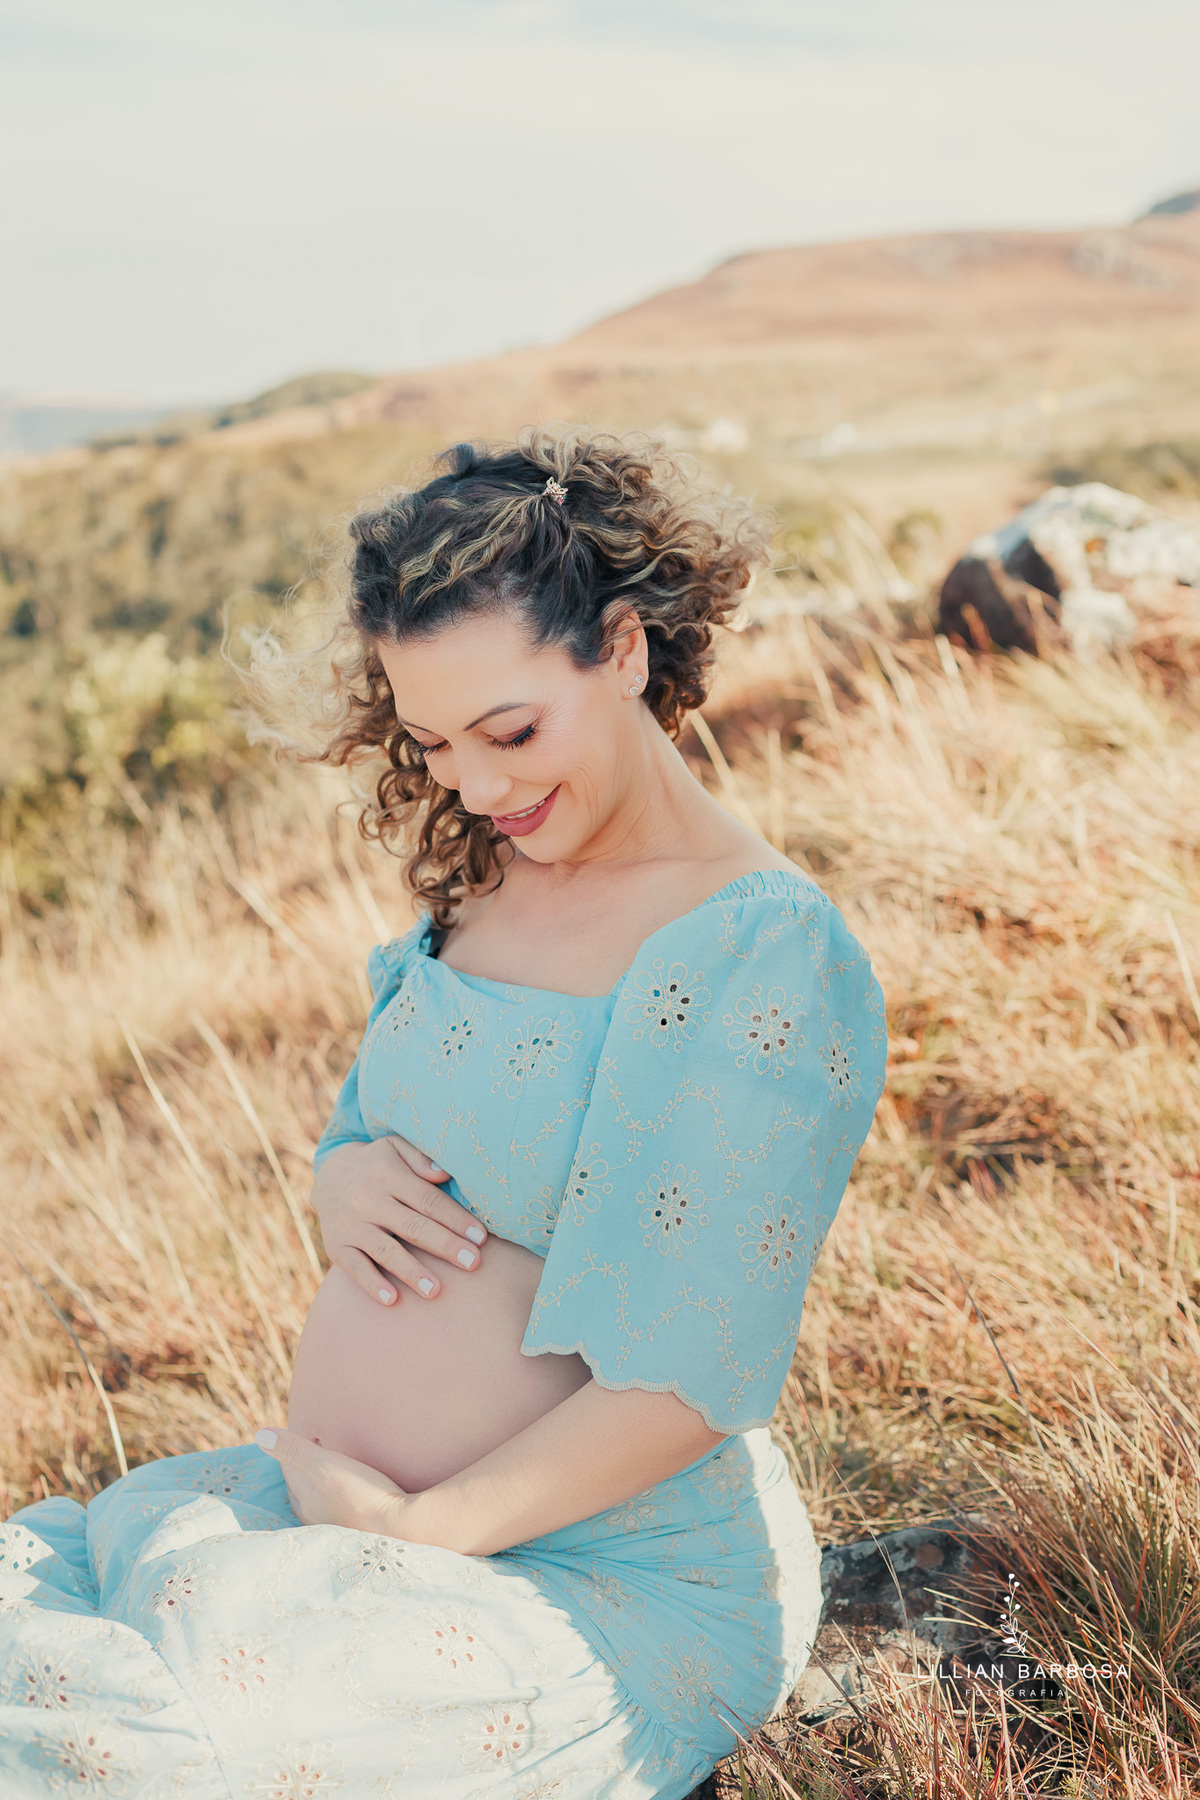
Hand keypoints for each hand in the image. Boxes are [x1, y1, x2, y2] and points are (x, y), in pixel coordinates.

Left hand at [255, 1427, 407, 1534]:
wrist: (400, 1528)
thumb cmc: (361, 1494)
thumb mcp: (325, 1466)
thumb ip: (294, 1450)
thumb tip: (260, 1435)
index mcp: (304, 1500)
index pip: (289, 1468)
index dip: (295, 1446)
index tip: (310, 1432)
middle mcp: (313, 1517)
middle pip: (302, 1485)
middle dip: (305, 1465)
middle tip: (319, 1445)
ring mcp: (332, 1527)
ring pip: (318, 1498)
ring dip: (321, 1482)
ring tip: (333, 1467)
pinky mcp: (353, 1530)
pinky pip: (336, 1509)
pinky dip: (337, 1496)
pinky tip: (349, 1494)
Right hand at [312, 1137, 486, 1304]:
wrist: (328, 1178)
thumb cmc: (378, 1165)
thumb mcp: (396, 1148)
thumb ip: (421, 1158)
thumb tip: (445, 1173)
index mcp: (387, 1174)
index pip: (427, 1200)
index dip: (455, 1219)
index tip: (480, 1237)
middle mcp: (367, 1200)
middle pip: (412, 1227)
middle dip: (445, 1246)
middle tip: (473, 1263)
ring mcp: (350, 1225)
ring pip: (385, 1251)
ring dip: (412, 1272)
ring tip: (437, 1291)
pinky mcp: (336, 1247)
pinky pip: (354, 1268)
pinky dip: (372, 1284)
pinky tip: (392, 1299)